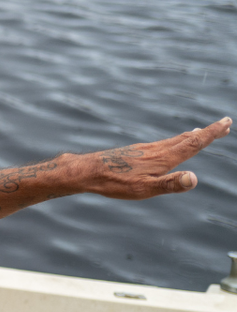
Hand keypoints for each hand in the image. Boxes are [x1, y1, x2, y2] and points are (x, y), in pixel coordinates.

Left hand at [83, 117, 230, 199]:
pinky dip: (172, 141)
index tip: (226, 122)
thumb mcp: (145, 189)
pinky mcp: (134, 152)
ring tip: (200, 132)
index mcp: (163, 158)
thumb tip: (194, 179)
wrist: (87, 171)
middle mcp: (156, 150)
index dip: (211, 133)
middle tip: (224, 125)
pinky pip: (160, 144)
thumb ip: (170, 184)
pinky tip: (167, 146)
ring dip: (190, 136)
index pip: (193, 143)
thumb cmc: (115, 183)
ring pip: (173, 140)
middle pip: (186, 139)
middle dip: (206, 132)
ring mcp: (144, 150)